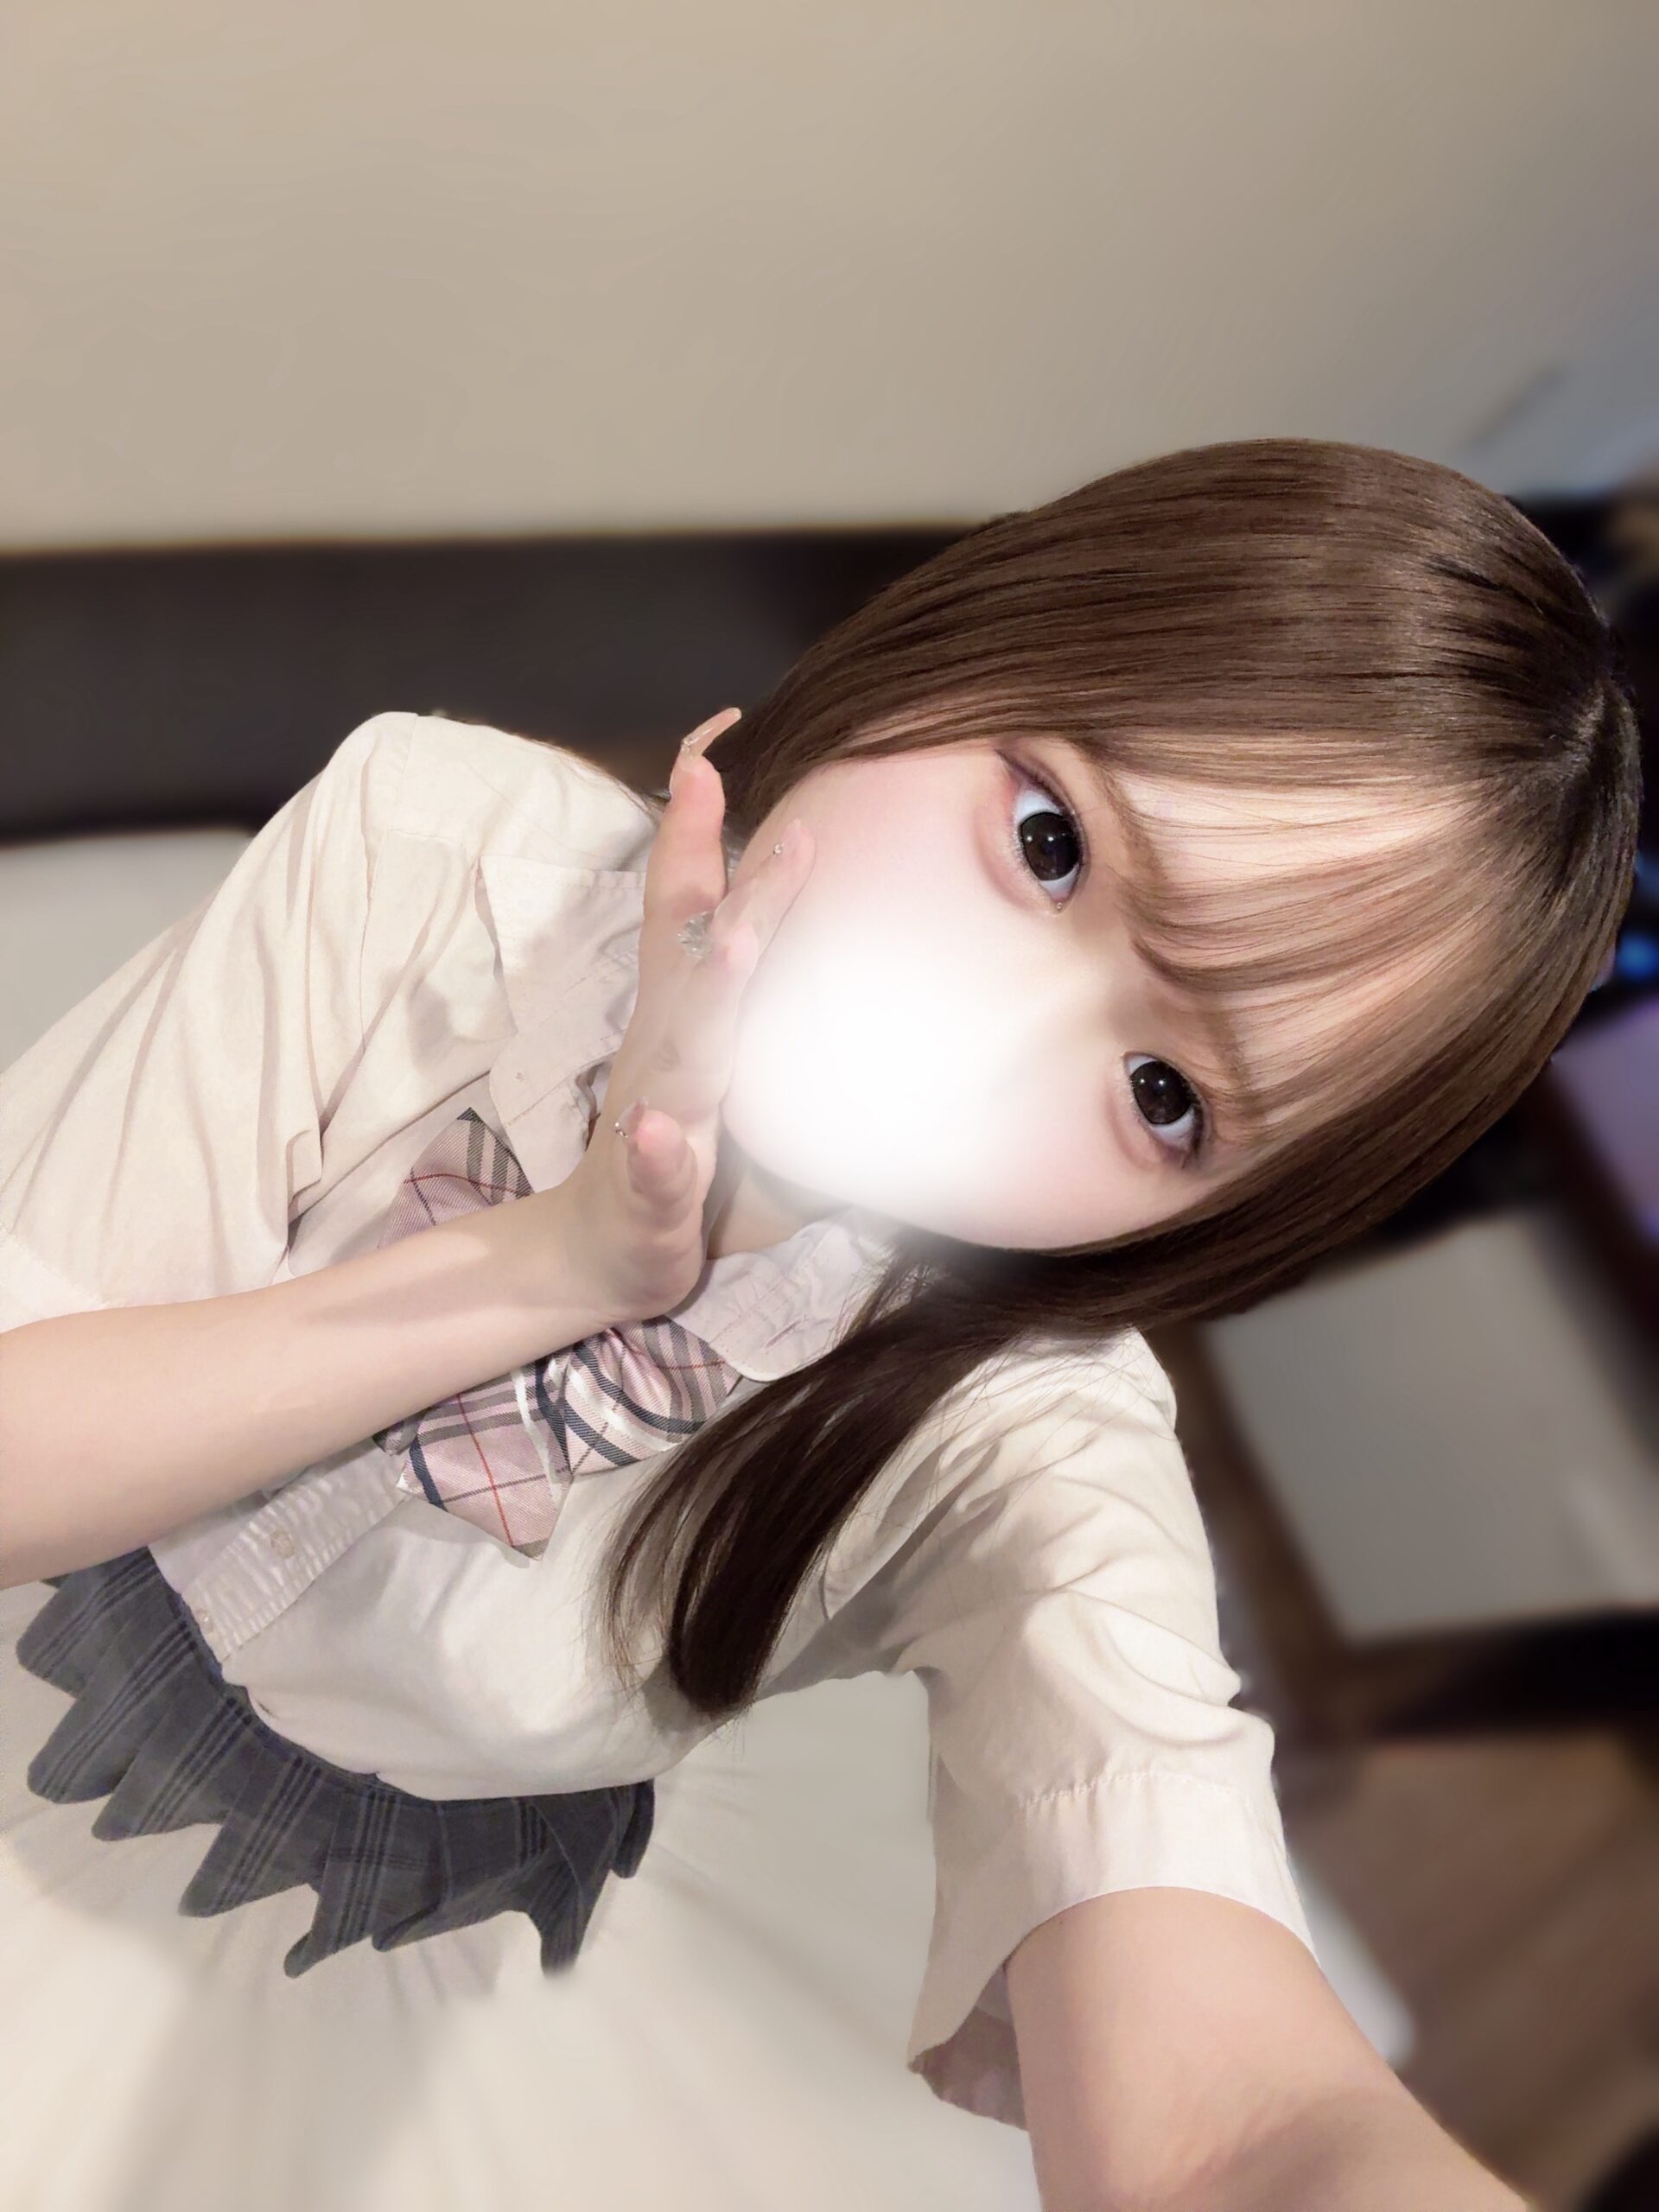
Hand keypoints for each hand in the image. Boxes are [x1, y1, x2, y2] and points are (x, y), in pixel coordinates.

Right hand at [557, 708, 813, 1326]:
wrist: (603, 1252)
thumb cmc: (681, 1159)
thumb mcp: (738, 1079)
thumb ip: (783, 1025)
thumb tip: (868, 969)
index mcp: (685, 1016)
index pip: (689, 905)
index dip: (696, 828)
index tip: (710, 745)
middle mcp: (666, 1047)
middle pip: (691, 946)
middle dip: (720, 873)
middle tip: (731, 789)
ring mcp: (654, 1112)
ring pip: (685, 1044)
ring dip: (711, 991)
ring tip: (739, 943)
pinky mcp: (646, 1186)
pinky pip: (652, 1166)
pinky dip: (655, 1150)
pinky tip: (657, 1133)